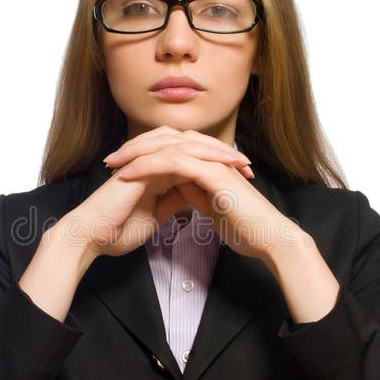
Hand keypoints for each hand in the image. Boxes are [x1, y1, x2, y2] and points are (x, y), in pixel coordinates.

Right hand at [61, 128, 254, 259]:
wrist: (91, 236)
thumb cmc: (117, 230)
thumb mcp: (155, 216)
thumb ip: (172, 202)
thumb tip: (193, 197)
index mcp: (155, 171)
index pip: (192, 160)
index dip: (216, 166)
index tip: (241, 179)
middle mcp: (152, 160)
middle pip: (193, 145)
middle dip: (222, 154)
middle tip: (248, 166)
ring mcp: (146, 159)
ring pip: (186, 143)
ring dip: (215, 151)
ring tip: (238, 162)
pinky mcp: (141, 164)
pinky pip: (174, 152)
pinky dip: (198, 156)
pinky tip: (217, 164)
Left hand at [105, 127, 286, 261]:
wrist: (269, 237)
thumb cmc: (245, 226)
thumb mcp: (211, 207)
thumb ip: (195, 193)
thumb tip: (177, 188)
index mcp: (208, 164)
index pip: (169, 151)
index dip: (143, 157)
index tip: (119, 169)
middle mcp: (209, 157)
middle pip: (165, 142)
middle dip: (134, 149)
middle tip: (109, 160)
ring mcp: (212, 161)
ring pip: (167, 147)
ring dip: (137, 153)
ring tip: (114, 163)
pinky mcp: (213, 172)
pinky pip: (175, 161)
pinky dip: (150, 165)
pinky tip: (131, 173)